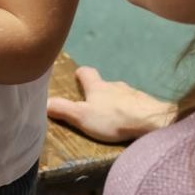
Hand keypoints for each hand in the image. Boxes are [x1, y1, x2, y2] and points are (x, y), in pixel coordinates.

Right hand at [45, 66, 173, 143]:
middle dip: (98, 92)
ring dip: (114, 102)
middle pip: (104, 84)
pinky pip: (134, 105)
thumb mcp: (82, 116)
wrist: (151, 122)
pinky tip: (130, 122)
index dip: (81, 74)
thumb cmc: (113, 118)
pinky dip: (129, 111)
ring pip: (120, 95)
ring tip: (112, 117)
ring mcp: (133, 94)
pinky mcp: (146, 104)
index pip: (86, 72)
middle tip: (92, 104)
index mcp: (97, 86)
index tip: (77, 77)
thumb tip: (43, 101)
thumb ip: (62, 109)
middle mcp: (115, 85)